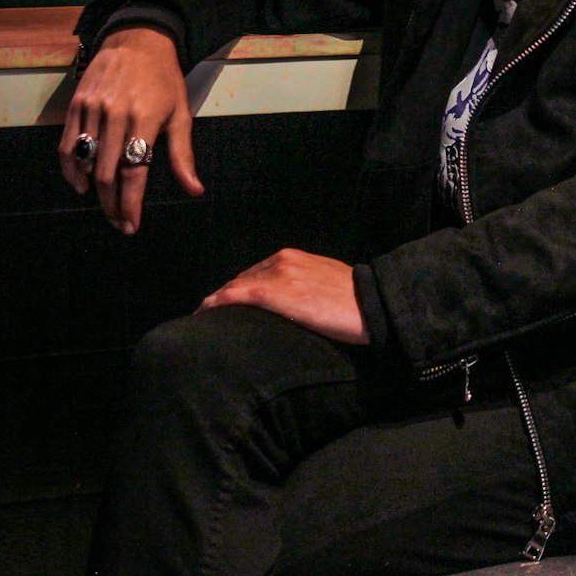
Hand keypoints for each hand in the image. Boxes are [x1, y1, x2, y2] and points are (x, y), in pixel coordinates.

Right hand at [59, 27, 203, 233]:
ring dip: (92, 190)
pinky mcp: (76, 104)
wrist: (137, 40)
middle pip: (107, 173)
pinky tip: (80, 183)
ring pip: (85, 162)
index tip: (131, 225)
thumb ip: (182, 155)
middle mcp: (116, 115)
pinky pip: (67, 145)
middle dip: (112, 204)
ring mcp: (93, 108)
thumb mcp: (180, 114)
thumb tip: (194, 191)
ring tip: (105, 205)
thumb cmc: (164, 80)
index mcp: (145, 119)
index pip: (133, 172)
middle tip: (118, 222)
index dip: (131, 204)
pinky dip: (71, 169)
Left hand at [198, 249, 369, 344]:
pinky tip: (204, 313)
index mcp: (293, 257)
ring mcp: (278, 276)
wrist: (372, 305)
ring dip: (216, 302)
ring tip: (202, 318)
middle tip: (208, 316)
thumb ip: (303, 285)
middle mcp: (282, 261)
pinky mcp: (277, 294)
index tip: (224, 305)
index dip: (236, 290)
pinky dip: (217, 303)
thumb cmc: (353, 300)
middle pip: (241, 279)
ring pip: (235, 287)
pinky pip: (237, 296)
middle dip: (224, 297)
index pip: (254, 274)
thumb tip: (292, 304)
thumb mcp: (324, 282)